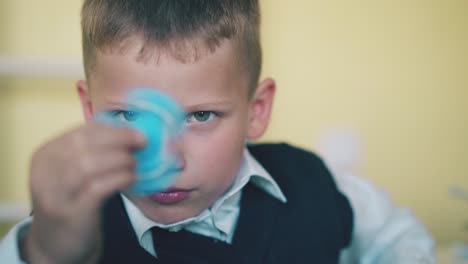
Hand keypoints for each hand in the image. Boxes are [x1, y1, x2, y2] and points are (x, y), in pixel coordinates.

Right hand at [21, 123, 144, 263]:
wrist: (56, 245)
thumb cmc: (72, 202)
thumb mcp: (73, 173)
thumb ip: (94, 153)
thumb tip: (131, 134)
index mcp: (45, 155)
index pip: (80, 132)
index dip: (113, 130)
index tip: (137, 133)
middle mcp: (44, 172)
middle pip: (84, 144)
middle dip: (119, 140)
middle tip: (143, 144)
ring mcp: (55, 193)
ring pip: (89, 164)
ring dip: (120, 160)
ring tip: (136, 165)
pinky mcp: (70, 213)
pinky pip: (98, 188)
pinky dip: (120, 179)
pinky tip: (132, 179)